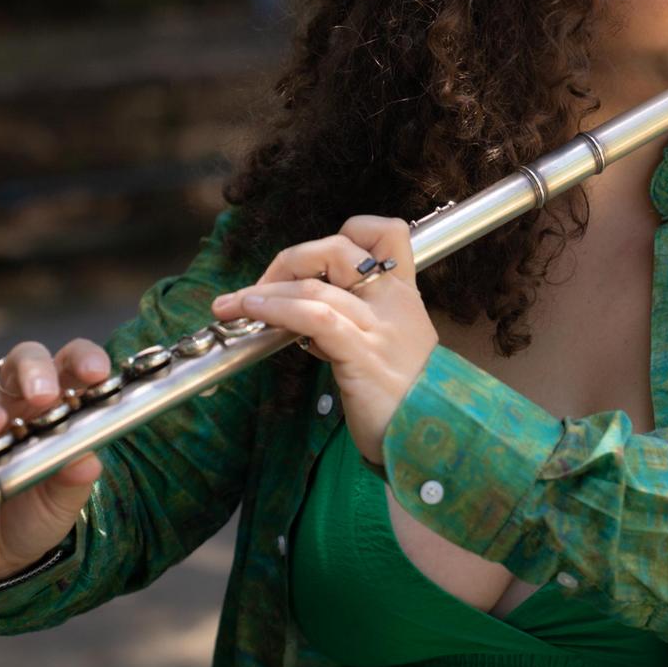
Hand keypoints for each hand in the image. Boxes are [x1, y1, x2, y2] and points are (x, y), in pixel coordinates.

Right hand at [0, 338, 110, 580]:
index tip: (95, 374)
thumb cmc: (37, 513)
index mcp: (54, 406)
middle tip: (43, 396)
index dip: (83, 360)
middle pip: (20, 362)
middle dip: (32, 370)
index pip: (70, 365)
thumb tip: (88, 462)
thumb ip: (75, 480)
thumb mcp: (64, 501)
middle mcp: (12, 406)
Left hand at [210, 215, 436, 471]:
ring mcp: (378, 326)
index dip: (345, 233)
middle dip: (287, 262)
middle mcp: (393, 300)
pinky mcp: (361, 354)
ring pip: (315, 285)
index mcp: (404, 293)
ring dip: (263, 291)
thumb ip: (357, 325)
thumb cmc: (410, 397)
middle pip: (337, 248)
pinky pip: (315, 318)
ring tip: (231, 306)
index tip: (309, 263)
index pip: (386, 231)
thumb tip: (304, 320)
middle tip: (256, 291)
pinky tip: (254, 314)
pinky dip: (278, 309)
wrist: (436, 435)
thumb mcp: (391, 347)